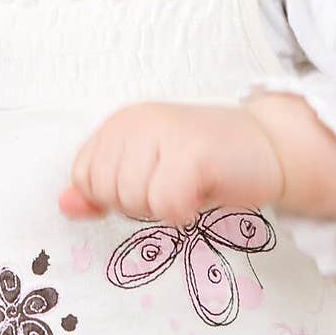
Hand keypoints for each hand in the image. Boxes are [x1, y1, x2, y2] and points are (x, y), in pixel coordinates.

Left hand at [58, 102, 285, 225]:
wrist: (271, 146)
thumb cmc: (207, 163)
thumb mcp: (147, 171)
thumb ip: (103, 188)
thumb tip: (64, 205)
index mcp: (119, 123)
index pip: (83, 176)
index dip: (114, 196)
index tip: (150, 183)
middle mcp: (134, 121)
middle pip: (106, 192)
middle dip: (139, 204)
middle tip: (174, 186)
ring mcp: (162, 133)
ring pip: (133, 201)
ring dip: (164, 208)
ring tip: (190, 186)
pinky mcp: (190, 153)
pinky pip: (165, 206)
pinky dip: (184, 213)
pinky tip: (202, 195)